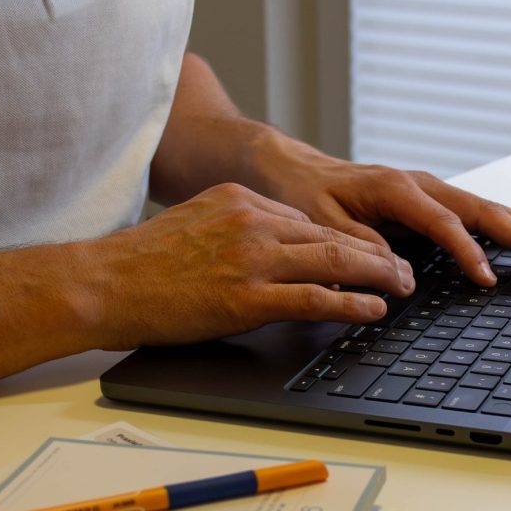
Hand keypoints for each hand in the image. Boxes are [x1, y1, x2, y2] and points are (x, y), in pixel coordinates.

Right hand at [93, 183, 415, 348]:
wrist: (105, 282)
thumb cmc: (146, 261)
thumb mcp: (198, 224)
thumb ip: (241, 230)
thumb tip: (280, 252)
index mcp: (243, 201)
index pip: (310, 220)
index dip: (349, 238)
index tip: (373, 251)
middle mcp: (253, 221)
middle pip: (333, 235)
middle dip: (377, 254)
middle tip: (405, 269)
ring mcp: (252, 257)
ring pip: (333, 261)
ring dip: (377, 276)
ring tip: (403, 287)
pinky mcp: (247, 296)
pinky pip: (314, 296)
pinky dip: (351, 303)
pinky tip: (373, 310)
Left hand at [252, 136, 510, 286]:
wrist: (296, 170)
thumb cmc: (306, 195)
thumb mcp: (323, 225)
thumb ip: (361, 250)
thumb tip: (401, 277)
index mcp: (396, 190)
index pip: (444, 224)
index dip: (469, 253)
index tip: (487, 282)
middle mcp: (421, 185)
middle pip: (484, 211)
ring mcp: (429, 191)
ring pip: (489, 209)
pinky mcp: (430, 201)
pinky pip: (476, 214)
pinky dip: (506, 228)